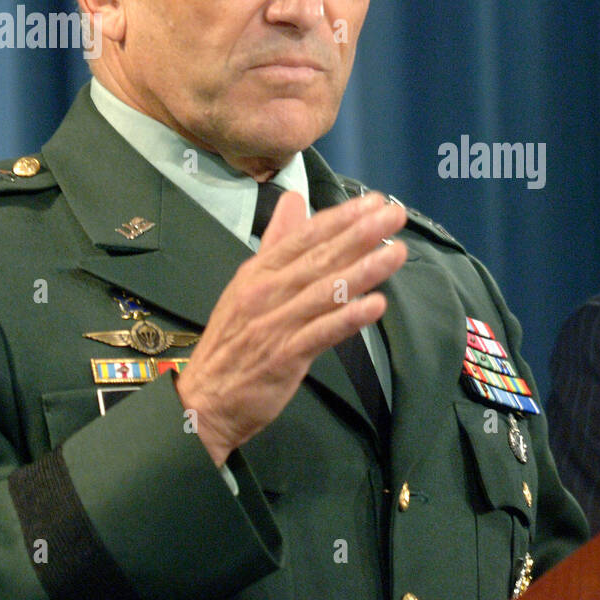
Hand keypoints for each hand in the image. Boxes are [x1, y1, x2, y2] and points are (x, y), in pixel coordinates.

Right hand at [175, 190, 407, 464]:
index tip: (374, 201)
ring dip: (364, 270)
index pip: (305, 237)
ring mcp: (275, 323)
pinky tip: (376, 305)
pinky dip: (349, 318)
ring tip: (396, 252)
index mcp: (259, 271)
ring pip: (325, 291)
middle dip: (360, 234)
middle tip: (395, 214)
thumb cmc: (233, 340)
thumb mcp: (248, 283)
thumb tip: (293, 199)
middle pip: (319, 257)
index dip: (341, 217)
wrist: (203, 400)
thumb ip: (277, 242)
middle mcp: (266, 291)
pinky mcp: (284, 356)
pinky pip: (321, 333)